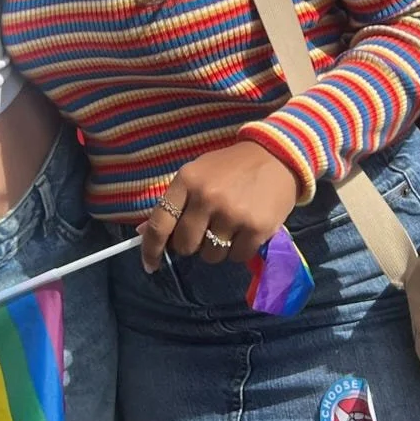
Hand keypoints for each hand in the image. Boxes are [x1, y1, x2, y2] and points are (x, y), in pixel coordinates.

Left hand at [137, 142, 299, 273]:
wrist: (276, 155)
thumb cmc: (231, 167)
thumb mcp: (197, 174)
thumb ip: (173, 203)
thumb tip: (142, 231)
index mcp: (187, 180)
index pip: (159, 223)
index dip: (151, 249)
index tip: (149, 265)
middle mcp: (206, 197)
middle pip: (185, 245)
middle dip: (192, 245)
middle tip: (205, 231)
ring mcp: (232, 213)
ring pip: (210, 256)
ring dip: (217, 248)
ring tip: (230, 226)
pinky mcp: (256, 228)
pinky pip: (236, 258)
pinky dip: (239, 250)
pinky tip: (246, 230)